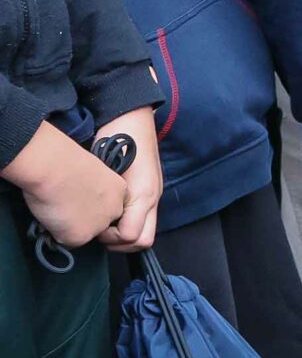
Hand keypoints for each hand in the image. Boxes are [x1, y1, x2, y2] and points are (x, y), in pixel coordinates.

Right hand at [6, 123, 128, 248]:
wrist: (53, 167)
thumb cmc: (67, 161)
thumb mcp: (94, 173)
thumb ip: (96, 190)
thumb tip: (84, 200)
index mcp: (120, 191)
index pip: (110, 208)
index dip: (92, 206)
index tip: (79, 199)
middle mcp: (115, 211)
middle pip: (100, 224)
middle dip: (85, 220)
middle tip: (67, 205)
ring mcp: (99, 226)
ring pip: (83, 233)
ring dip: (71, 226)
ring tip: (58, 207)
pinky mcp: (80, 237)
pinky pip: (66, 240)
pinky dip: (57, 232)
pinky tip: (52, 215)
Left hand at [93, 109, 161, 250]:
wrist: (131, 115)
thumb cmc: (119, 139)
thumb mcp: (111, 172)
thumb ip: (111, 201)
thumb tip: (102, 227)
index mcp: (144, 196)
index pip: (133, 238)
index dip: (111, 239)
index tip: (94, 227)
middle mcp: (152, 199)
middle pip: (143, 240)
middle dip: (120, 243)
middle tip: (99, 231)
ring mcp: (152, 194)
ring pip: (143, 230)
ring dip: (122, 233)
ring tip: (102, 220)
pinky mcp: (147, 188)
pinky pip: (141, 216)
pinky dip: (125, 221)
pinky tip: (109, 209)